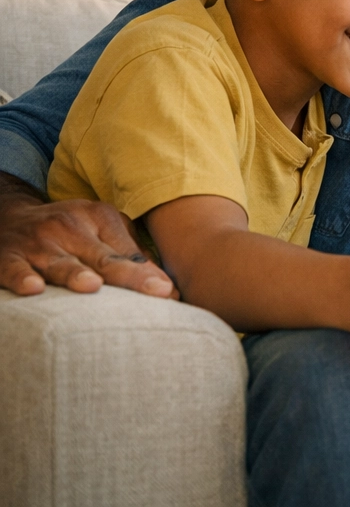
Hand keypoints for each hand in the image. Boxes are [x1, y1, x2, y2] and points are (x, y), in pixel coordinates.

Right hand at [0, 176, 173, 296]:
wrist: (8, 217)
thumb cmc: (68, 230)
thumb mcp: (100, 228)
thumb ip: (130, 254)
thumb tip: (167, 287)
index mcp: (98, 217)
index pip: (128, 252)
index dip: (149, 275)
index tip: (171, 293)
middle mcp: (69, 227)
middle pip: (103, 258)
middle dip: (130, 276)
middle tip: (157, 291)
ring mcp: (37, 243)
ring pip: (60, 264)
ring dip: (75, 275)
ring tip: (93, 286)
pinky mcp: (7, 257)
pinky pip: (14, 269)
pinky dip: (22, 278)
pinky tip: (33, 288)